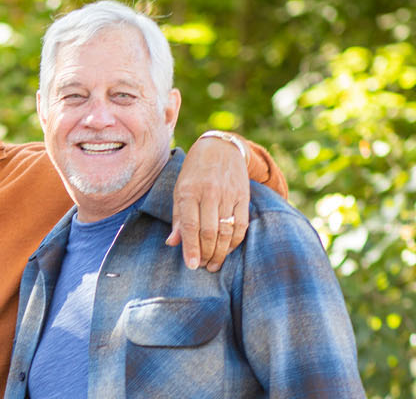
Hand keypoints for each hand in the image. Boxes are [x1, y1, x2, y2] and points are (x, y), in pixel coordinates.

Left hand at [166, 133, 250, 271]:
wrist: (220, 148)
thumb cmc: (194, 173)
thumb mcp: (179, 190)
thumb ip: (178, 218)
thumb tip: (172, 243)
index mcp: (189, 192)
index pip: (190, 226)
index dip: (191, 248)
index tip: (191, 266)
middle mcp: (210, 193)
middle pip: (209, 232)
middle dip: (206, 254)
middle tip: (203, 267)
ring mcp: (228, 195)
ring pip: (226, 231)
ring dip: (221, 252)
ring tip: (214, 264)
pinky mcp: (243, 196)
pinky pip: (241, 225)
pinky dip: (235, 241)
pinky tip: (228, 250)